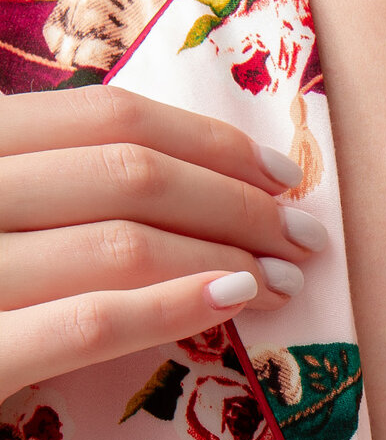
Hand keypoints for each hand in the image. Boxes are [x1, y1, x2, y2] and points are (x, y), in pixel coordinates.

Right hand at [0, 85, 329, 403]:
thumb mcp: (5, 221)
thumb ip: (56, 191)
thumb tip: (195, 178)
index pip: (102, 116)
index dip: (207, 140)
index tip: (278, 174)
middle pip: (127, 173)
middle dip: (236, 201)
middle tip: (302, 236)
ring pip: (119, 241)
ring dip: (225, 254)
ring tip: (281, 278)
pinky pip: (87, 322)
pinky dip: (172, 305)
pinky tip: (232, 302)